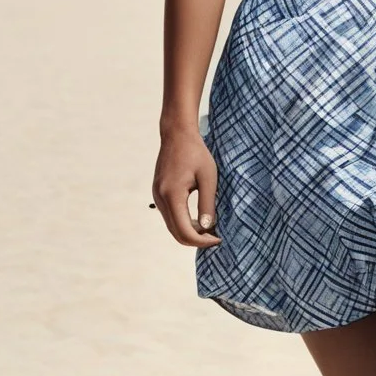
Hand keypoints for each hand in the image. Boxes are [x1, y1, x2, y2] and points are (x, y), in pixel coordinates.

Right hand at [151, 128, 222, 247]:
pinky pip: (169, 216)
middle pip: (176, 233)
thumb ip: (207, 203)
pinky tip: (199, 219)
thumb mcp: (208, 177)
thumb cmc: (196, 152)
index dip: (202, 241)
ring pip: (172, 226)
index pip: (185, 231)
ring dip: (190, 232)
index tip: (218, 239)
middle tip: (216, 237)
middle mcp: (160, 199)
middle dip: (196, 240)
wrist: (177, 134)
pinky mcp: (158, 193)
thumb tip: (208, 228)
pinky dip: (183, 223)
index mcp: (172, 195)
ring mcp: (157, 196)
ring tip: (210, 228)